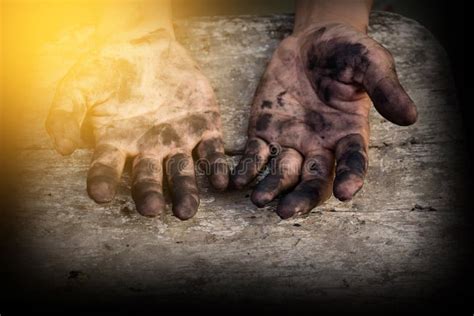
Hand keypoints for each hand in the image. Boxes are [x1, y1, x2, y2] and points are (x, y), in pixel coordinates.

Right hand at [46, 31, 228, 219]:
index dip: (102, 180)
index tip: (99, 194)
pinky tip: (221, 181)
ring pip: (182, 171)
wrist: (146, 44)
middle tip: (150, 210)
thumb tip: (63, 148)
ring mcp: (178, 139)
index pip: (106, 167)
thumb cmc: (109, 69)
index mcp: (118, 143)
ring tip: (187, 209)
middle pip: (148, 177)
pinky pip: (212, 150)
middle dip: (149, 194)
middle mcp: (149, 148)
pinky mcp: (205, 126)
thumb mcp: (79, 85)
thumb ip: (66, 114)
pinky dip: (216, 166)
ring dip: (186, 191)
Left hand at [232, 22, 416, 218]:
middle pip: (313, 179)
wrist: (311, 40)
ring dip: (271, 189)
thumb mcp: (370, 61)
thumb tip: (410, 117)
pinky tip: (239, 180)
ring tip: (260, 200)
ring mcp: (291, 141)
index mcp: (348, 134)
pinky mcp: (266, 131)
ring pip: (282, 173)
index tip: (347, 193)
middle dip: (302, 197)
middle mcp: (320, 145)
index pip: (352, 162)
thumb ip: (385, 87)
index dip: (351, 178)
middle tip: (287, 212)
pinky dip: (248, 168)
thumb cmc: (346, 51)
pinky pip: (256, 154)